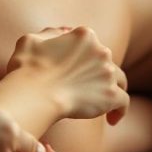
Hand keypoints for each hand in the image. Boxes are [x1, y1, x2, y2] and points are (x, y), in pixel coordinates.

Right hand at [5, 26, 128, 125]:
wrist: (35, 93)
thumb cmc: (27, 68)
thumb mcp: (31, 40)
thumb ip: (50, 33)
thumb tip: (64, 31)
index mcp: (84, 36)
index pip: (90, 43)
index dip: (85, 55)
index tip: (77, 67)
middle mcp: (101, 51)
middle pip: (106, 61)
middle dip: (98, 72)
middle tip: (86, 87)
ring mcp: (108, 73)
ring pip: (120, 80)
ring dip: (113, 88)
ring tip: (104, 102)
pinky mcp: (111, 95)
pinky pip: (123, 102)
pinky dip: (119, 110)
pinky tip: (112, 120)